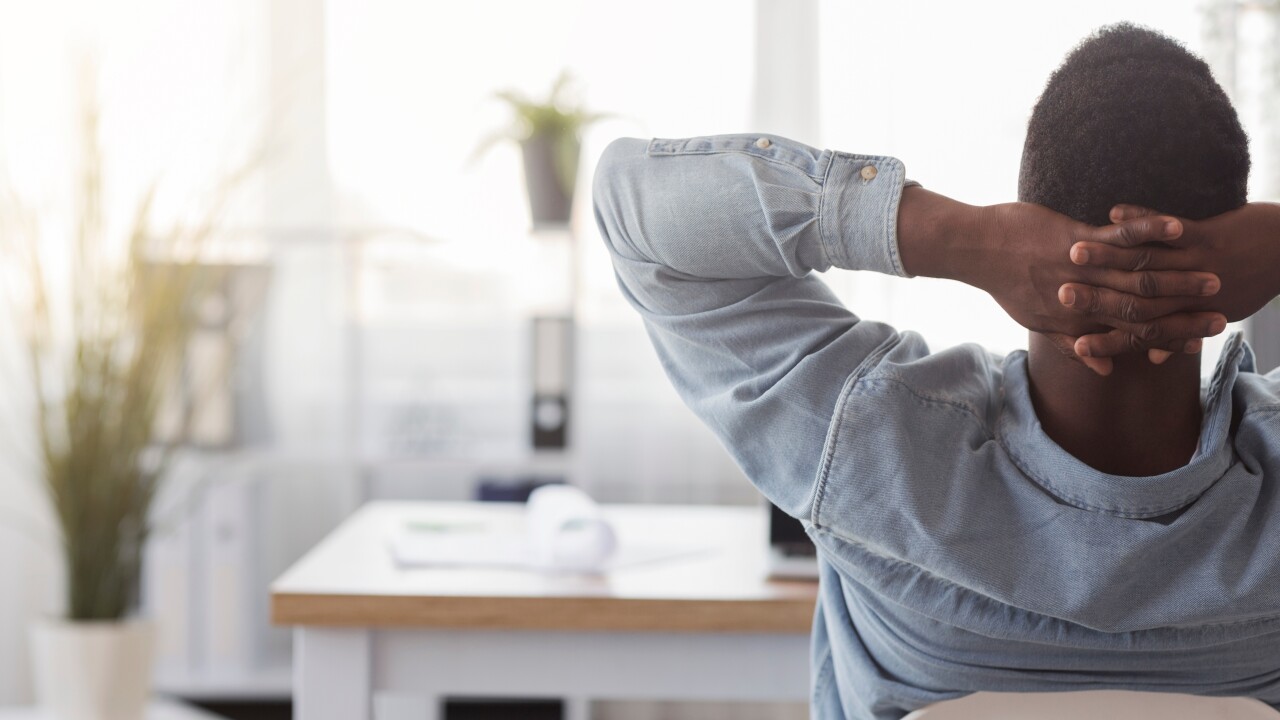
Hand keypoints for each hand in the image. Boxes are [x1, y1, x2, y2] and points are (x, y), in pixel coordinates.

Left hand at [896, 189, 1226, 374]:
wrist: (974, 250)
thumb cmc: (1006, 283)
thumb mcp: (1036, 321)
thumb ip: (1071, 344)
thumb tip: (1104, 368)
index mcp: (1075, 321)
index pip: (1129, 334)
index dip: (1166, 338)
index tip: (1199, 339)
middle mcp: (1081, 300)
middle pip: (1141, 309)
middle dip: (1184, 310)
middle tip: (1219, 308)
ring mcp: (1079, 268)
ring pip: (1136, 275)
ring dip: (1177, 275)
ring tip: (1210, 274)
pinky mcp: (1073, 238)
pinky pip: (1118, 236)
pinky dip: (1148, 230)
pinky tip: (1176, 228)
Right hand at [1068, 202, 1279, 359]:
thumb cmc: (1251, 284)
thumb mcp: (1217, 314)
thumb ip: (1178, 335)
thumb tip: (1154, 357)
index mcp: (1188, 317)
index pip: (1138, 335)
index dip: (1106, 341)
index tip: (1076, 343)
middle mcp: (1190, 296)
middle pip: (1132, 300)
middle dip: (1093, 297)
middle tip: (1059, 294)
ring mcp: (1200, 265)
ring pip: (1144, 262)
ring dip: (1106, 255)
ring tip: (1073, 251)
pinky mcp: (1211, 237)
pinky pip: (1169, 229)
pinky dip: (1140, 220)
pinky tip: (1112, 211)